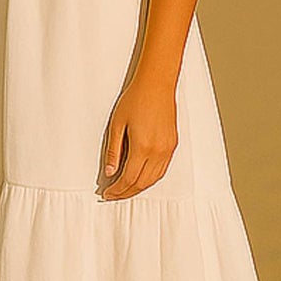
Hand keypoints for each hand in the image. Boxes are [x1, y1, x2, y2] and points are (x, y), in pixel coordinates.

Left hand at [99, 75, 177, 199]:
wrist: (156, 85)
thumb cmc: (135, 100)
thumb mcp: (117, 124)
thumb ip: (113, 151)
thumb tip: (110, 172)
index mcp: (142, 147)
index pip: (129, 178)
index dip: (117, 189)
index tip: (107, 193)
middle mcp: (158, 151)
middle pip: (142, 182)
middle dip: (127, 192)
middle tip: (114, 195)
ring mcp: (167, 149)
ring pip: (154, 179)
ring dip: (139, 187)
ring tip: (125, 189)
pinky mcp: (172, 145)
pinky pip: (162, 169)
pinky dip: (151, 178)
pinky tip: (141, 178)